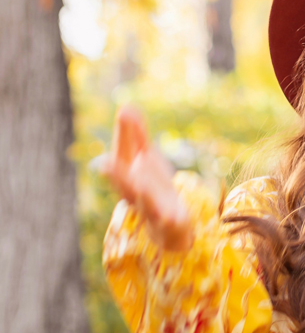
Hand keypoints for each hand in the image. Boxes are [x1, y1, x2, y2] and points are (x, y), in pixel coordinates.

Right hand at [104, 106, 193, 249]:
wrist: (168, 226)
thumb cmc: (152, 187)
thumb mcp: (146, 159)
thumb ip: (136, 135)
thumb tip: (125, 106)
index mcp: (128, 176)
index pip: (124, 154)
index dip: (125, 135)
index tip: (124, 112)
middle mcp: (134, 193)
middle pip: (125, 183)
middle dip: (117, 174)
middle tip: (107, 164)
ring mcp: (150, 209)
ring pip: (145, 203)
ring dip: (142, 195)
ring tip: (141, 186)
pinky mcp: (168, 222)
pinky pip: (166, 221)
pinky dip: (167, 219)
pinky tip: (169, 215)